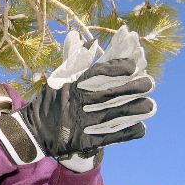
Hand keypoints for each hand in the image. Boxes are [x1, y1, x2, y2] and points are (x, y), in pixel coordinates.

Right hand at [50, 26, 155, 171]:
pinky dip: (126, 133)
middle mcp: (78, 103)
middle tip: (150, 83)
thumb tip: (92, 43)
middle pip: (110, 94)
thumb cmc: (48, 103)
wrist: (33, 132)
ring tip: (151, 105)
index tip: (133, 65)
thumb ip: (76, 62)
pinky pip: (109, 137)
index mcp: (72, 86)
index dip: (117, 68)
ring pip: (113, 115)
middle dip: (132, 88)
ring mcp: (81, 123)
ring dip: (134, 110)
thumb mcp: (58, 79)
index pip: (97, 73)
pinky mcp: (85, 141)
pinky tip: (141, 128)